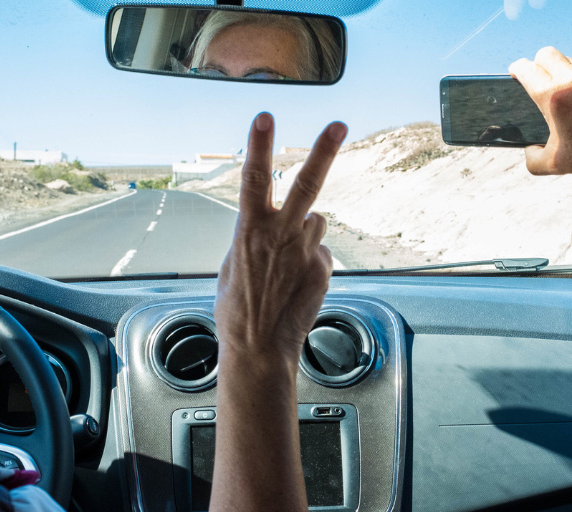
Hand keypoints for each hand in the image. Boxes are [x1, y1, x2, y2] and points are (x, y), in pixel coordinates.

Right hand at [214, 113, 346, 366]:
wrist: (259, 349)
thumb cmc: (237, 310)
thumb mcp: (232, 264)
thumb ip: (254, 237)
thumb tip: (270, 228)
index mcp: (250, 231)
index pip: (254, 179)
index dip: (259, 146)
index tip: (264, 117)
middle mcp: (281, 236)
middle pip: (306, 185)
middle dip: (323, 152)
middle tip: (338, 125)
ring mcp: (306, 252)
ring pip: (314, 222)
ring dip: (305, 232)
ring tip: (287, 263)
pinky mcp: (323, 269)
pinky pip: (320, 252)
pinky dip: (311, 261)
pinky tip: (297, 283)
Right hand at [510, 46, 571, 174]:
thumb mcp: (556, 164)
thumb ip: (533, 159)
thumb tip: (529, 150)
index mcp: (553, 96)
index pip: (525, 68)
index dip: (516, 69)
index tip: (516, 75)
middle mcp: (571, 78)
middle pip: (544, 54)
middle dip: (536, 64)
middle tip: (537, 79)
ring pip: (567, 59)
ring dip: (560, 69)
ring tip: (562, 88)